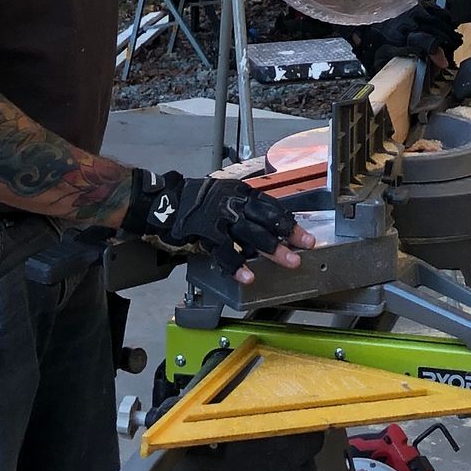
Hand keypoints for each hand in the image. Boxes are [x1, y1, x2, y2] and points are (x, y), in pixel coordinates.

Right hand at [124, 168, 314, 285]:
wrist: (165, 202)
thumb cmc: (197, 203)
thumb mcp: (225, 199)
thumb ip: (245, 212)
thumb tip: (270, 231)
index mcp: (240, 194)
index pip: (271, 207)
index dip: (289, 223)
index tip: (305, 237)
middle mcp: (233, 203)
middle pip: (266, 220)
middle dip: (287, 236)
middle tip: (305, 248)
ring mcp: (219, 217)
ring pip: (251, 234)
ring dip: (272, 250)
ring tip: (289, 262)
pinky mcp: (204, 231)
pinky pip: (224, 250)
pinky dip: (237, 265)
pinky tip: (248, 276)